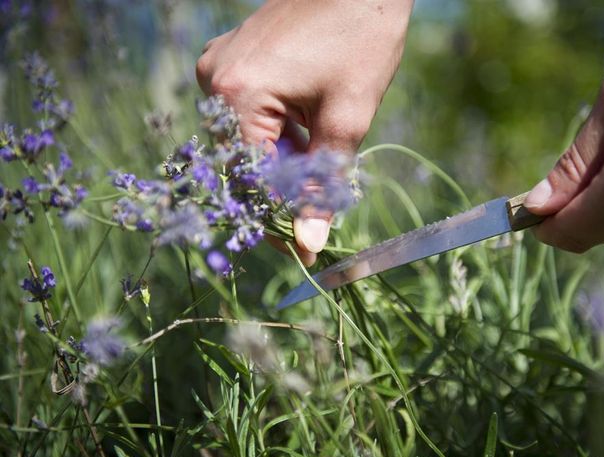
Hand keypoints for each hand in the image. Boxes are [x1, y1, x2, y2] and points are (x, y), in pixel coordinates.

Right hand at [196, 0, 412, 264]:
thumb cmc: (362, 38)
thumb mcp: (347, 118)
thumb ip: (322, 185)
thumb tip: (308, 244)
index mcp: (236, 93)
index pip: (248, 179)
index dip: (278, 215)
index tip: (302, 244)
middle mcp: (214, 80)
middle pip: (242, 161)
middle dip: (282, 186)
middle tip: (319, 201)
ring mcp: (218, 65)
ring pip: (245, 139)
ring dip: (280, 157)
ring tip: (320, 147)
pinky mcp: (231, 58)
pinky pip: (245, 112)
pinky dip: (275, 130)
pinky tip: (306, 122)